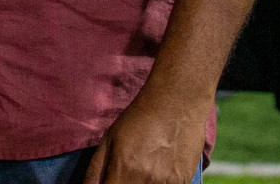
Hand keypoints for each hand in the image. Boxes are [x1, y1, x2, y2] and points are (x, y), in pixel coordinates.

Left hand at [82, 86, 207, 183]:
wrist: (176, 104)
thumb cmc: (139, 118)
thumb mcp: (109, 138)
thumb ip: (96, 168)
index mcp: (122, 168)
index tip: (110, 181)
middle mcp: (144, 179)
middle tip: (126, 172)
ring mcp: (166, 183)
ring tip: (145, 167)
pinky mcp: (183, 182)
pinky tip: (159, 170)